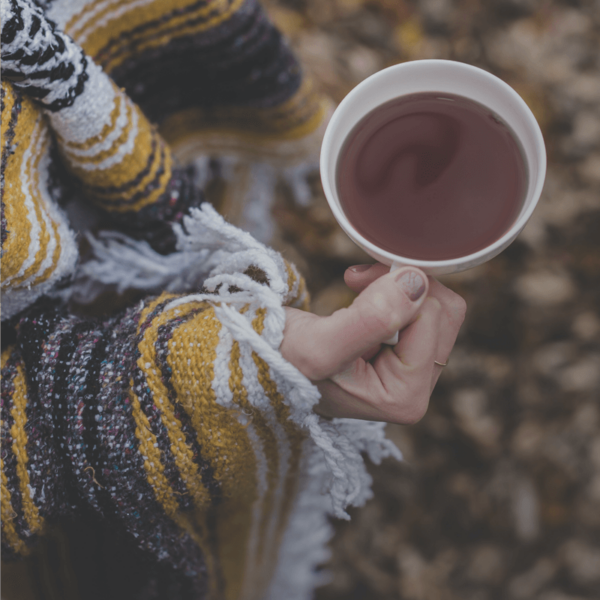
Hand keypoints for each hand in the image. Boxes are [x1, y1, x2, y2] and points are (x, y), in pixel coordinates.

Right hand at [280, 264, 465, 423]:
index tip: (354, 282)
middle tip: (357, 281)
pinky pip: (422, 309)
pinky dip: (394, 290)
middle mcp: (414, 391)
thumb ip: (370, 319)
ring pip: (437, 308)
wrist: (260, 360)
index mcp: (404, 398)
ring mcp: (410, 374)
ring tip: (356, 288)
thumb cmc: (280, 361)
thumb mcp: (318, 345)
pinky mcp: (402, 356)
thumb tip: (418, 282)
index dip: (396, 289)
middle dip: (402, 286)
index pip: (431, 319)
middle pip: (444, 314)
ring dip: (397, 286)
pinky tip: (361, 293)